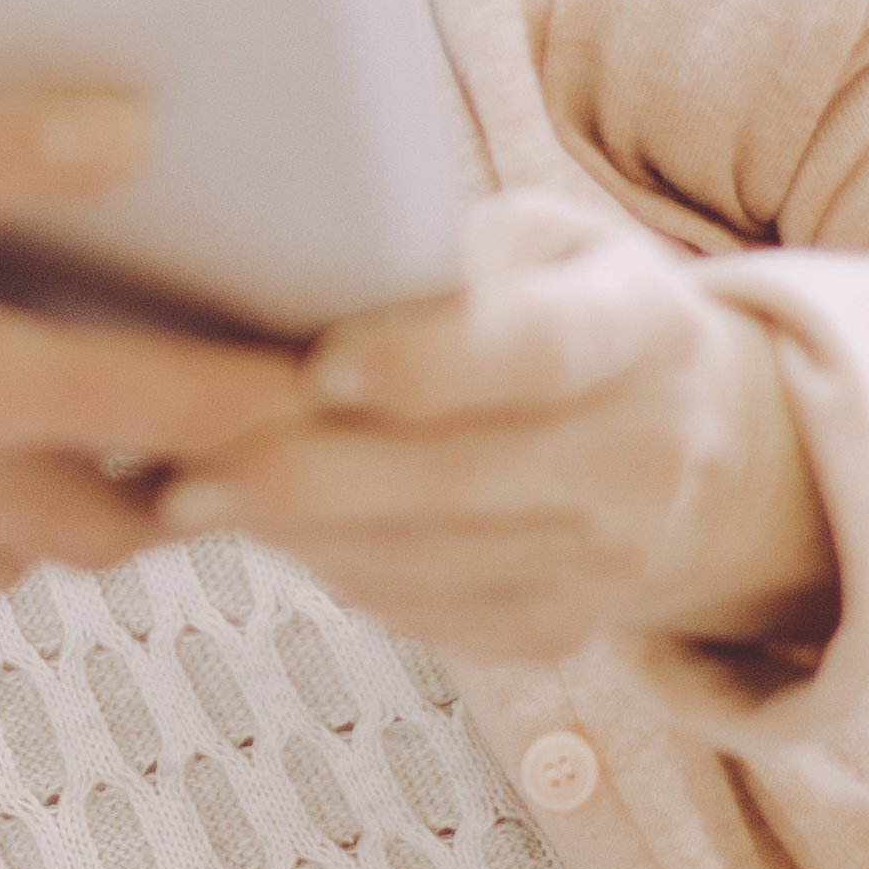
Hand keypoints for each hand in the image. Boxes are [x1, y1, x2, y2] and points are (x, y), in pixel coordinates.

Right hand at [0, 91, 307, 595]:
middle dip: (210, 470)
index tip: (362, 362)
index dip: (285, 395)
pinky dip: (9, 508)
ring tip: (142, 404)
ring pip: (50, 547)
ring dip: (111, 493)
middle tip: (262, 385)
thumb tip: (137, 134)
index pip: (179, 414)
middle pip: (135, 516)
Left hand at [158, 220, 835, 669]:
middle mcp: (644, 453)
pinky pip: (421, 608)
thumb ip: (444, 242)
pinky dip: (330, 568)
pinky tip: (263, 528)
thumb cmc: (563, 303)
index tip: (326, 367)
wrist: (687, 437)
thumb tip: (296, 250)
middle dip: (304, 475)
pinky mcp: (559, 629)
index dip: (431, 364)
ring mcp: (610, 558)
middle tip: (180, 469)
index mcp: (641, 326)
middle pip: (457, 474)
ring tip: (181, 494)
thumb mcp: (540, 239)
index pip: (539, 351)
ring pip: (423, 557)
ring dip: (294, 532)